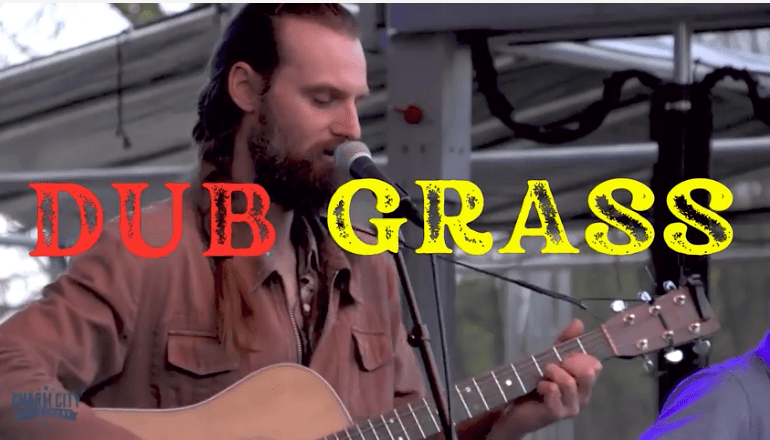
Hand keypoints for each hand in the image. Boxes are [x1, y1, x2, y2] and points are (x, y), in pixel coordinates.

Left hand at [486, 318, 602, 439]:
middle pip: (588, 372)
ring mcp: (571, 407)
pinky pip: (554, 391)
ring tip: (543, 374)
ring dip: (552, 372)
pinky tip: (538, 387)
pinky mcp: (557, 413)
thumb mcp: (550, 357)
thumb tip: (578, 322)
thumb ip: (564, 342)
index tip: (563, 355)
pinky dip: (544, 384)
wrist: (515, 407)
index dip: (579, 355)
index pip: (595, 364)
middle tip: (551, 365)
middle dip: (568, 362)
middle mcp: (583, 396)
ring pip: (569, 381)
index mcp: (584, 383)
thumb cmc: (536, 383)